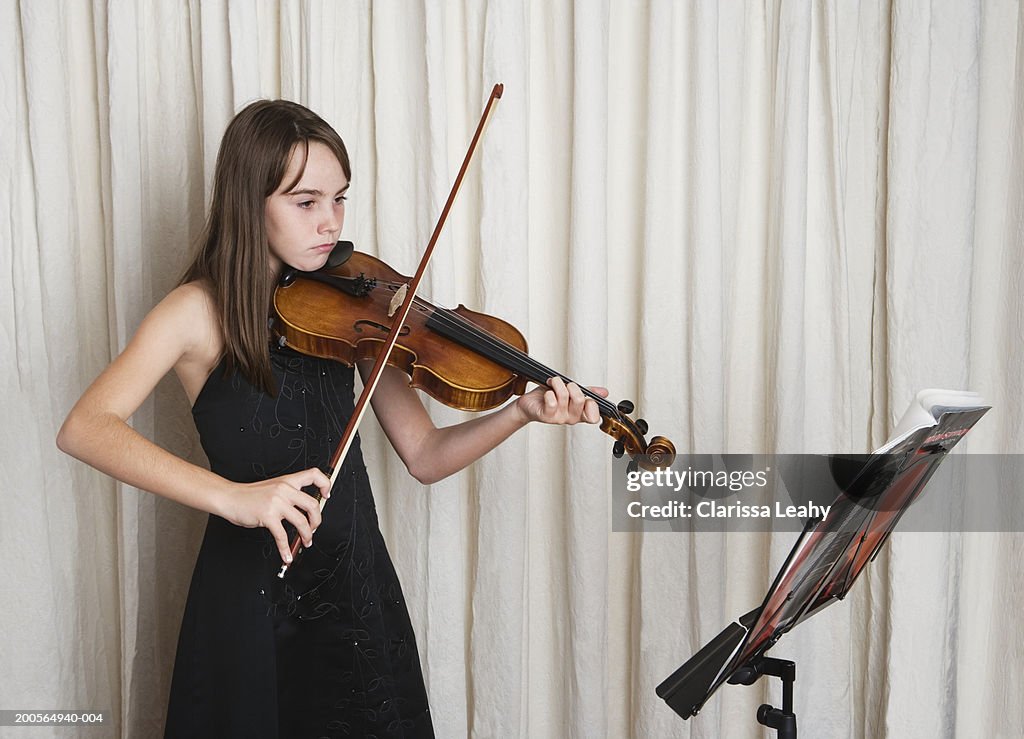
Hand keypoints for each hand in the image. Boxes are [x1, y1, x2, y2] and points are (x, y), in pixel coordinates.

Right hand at [217, 467, 331, 563]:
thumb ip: (288, 494)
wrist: (230, 497)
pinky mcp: (268, 516)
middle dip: (317, 520)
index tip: (326, 496)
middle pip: (312, 504)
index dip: (325, 484)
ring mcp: (276, 502)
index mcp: (288, 481)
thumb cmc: (250, 495)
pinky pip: (282, 536)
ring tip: (305, 541)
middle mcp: (284, 489)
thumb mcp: (273, 487)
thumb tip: (305, 510)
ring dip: (307, 535)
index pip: (314, 475)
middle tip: (314, 528)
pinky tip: (287, 555)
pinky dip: (286, 549)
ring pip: (302, 521)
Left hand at [515, 376, 607, 425]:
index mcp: (579, 413)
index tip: (587, 397)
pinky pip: (551, 402)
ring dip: (557, 384)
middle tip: (565, 384)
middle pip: (580, 400)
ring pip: (564, 396)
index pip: (593, 416)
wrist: (529, 404)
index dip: (593, 406)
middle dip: (572, 386)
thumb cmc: (548, 398)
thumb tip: (604, 392)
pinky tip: (547, 392)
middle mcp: (571, 418)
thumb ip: (587, 392)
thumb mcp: (570, 392)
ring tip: (553, 383)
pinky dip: (549, 392)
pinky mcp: (546, 416)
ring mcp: (558, 418)